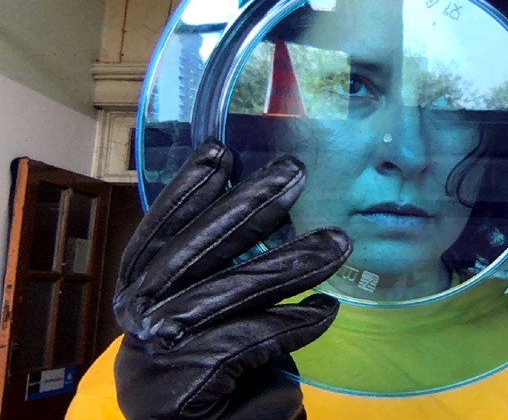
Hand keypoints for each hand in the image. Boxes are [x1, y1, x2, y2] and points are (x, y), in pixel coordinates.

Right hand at [112, 138, 351, 418]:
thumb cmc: (220, 378)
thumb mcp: (216, 315)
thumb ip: (226, 270)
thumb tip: (269, 205)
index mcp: (137, 299)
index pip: (158, 237)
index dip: (186, 193)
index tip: (220, 152)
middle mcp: (137, 323)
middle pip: (193, 254)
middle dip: (246, 209)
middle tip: (292, 172)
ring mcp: (155, 355)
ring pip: (228, 294)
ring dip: (290, 264)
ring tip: (338, 242)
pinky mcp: (184, 386)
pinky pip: (251, 339)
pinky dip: (293, 324)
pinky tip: (327, 310)